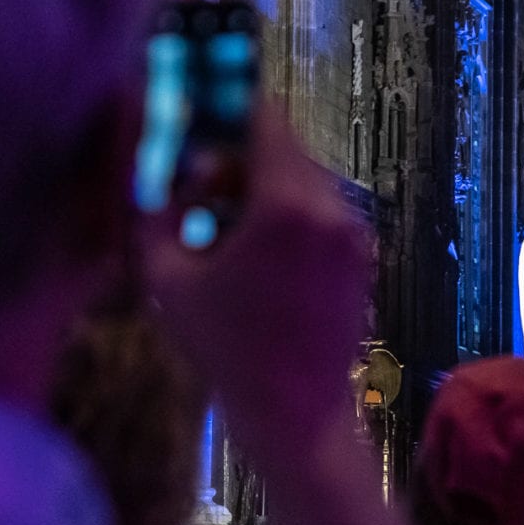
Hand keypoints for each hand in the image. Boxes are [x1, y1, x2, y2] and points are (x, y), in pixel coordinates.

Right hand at [143, 102, 371, 454]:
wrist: (297, 414)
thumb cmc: (225, 350)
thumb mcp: (166, 278)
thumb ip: (158, 209)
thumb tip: (161, 166)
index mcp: (286, 205)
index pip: (266, 120)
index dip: (230, 110)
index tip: (202, 117)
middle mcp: (333, 208)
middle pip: (286, 149)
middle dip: (243, 159)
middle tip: (202, 192)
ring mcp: (356, 233)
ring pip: (306, 182)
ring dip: (267, 190)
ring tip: (226, 234)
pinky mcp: (364, 257)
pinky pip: (324, 214)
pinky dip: (292, 219)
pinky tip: (259, 261)